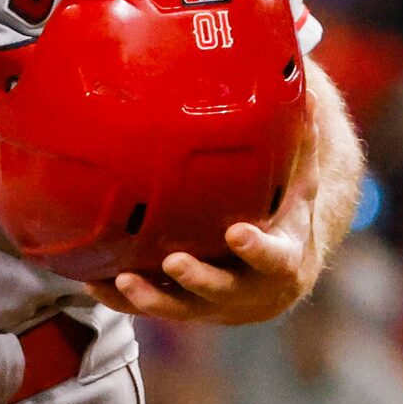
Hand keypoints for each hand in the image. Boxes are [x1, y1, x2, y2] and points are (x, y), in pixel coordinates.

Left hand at [90, 146, 324, 327]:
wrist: (280, 274)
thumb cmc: (286, 219)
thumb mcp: (300, 186)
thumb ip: (301, 146)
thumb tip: (308, 94)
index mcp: (282, 260)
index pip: (274, 259)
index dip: (256, 249)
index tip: (236, 232)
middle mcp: (248, 290)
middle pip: (222, 290)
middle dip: (197, 278)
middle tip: (173, 261)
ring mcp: (214, 304)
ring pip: (181, 308)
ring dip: (152, 298)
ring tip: (125, 279)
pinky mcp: (186, 309)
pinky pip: (151, 308)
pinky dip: (123, 301)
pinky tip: (93, 282)